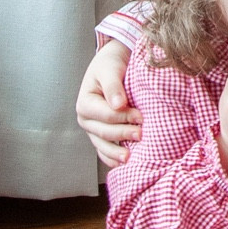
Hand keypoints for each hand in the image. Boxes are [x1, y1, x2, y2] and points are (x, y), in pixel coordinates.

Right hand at [77, 42, 139, 168]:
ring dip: (116, 153)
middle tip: (142, 134)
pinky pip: (105, 151)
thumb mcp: (110, 69)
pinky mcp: (102, 135)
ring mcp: (93, 129)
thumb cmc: (111, 65)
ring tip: (131, 159)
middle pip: (104, 132)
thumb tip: (119, 104)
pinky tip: (125, 164)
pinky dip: (113, 158)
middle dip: (123, 134)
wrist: (113, 64)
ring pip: (103, 146)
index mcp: (85, 103)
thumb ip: (113, 86)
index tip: (140, 117)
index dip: (122, 117)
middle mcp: (86, 119)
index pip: (105, 115)